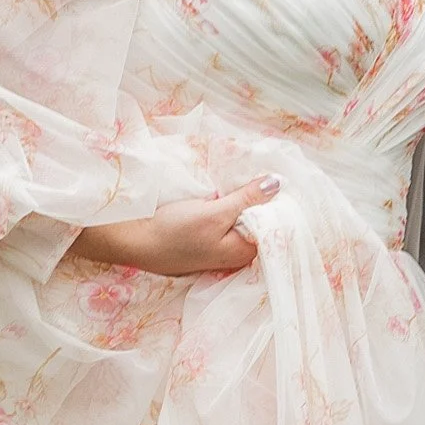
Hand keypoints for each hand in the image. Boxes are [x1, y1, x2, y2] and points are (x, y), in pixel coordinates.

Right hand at [74, 179, 279, 276]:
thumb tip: (277, 183)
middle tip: (272, 169)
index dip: (282, 202)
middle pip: (263, 222)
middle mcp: (239, 254)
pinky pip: (233, 220)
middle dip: (266, 199)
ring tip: (256, 174)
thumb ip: (247, 199)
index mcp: (246, 252)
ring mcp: (224, 248)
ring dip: (249, 200)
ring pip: (247, 220)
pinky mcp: (212, 239)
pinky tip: (235, 189)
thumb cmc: (175, 232)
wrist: (137, 242)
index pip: (277, 226)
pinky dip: (235, 205)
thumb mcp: (214, 212)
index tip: (287, 177)